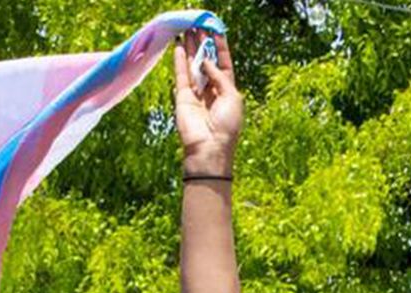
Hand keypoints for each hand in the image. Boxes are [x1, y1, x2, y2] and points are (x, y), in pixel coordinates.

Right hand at [172, 28, 240, 171]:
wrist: (209, 148)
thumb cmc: (226, 125)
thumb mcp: (233, 97)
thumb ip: (220, 76)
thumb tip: (206, 61)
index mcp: (227, 91)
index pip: (223, 64)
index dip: (220, 48)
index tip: (215, 32)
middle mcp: (211, 91)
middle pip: (206, 62)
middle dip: (202, 45)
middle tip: (198, 27)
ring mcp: (196, 94)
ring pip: (192, 66)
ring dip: (189, 49)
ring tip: (187, 30)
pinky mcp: (182, 98)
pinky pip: (181, 75)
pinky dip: (178, 61)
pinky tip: (178, 47)